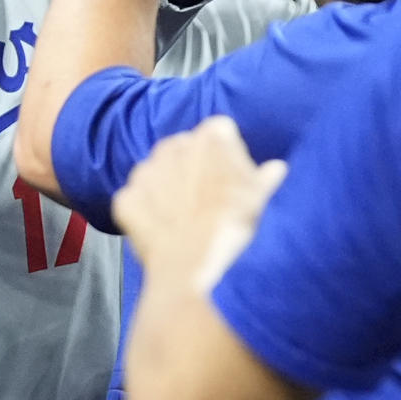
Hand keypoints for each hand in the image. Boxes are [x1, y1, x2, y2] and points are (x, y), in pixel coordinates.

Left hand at [113, 116, 286, 287]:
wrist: (197, 267)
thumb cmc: (235, 226)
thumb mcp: (262, 199)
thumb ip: (265, 177)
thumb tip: (275, 169)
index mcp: (210, 137)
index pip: (219, 132)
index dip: (225, 154)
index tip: (230, 176)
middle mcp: (172, 145)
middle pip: (182, 149)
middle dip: (191, 167)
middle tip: (205, 198)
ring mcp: (144, 172)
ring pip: (156, 172)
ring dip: (166, 188)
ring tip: (183, 218)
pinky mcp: (124, 199)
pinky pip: (136, 200)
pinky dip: (145, 212)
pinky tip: (161, 231)